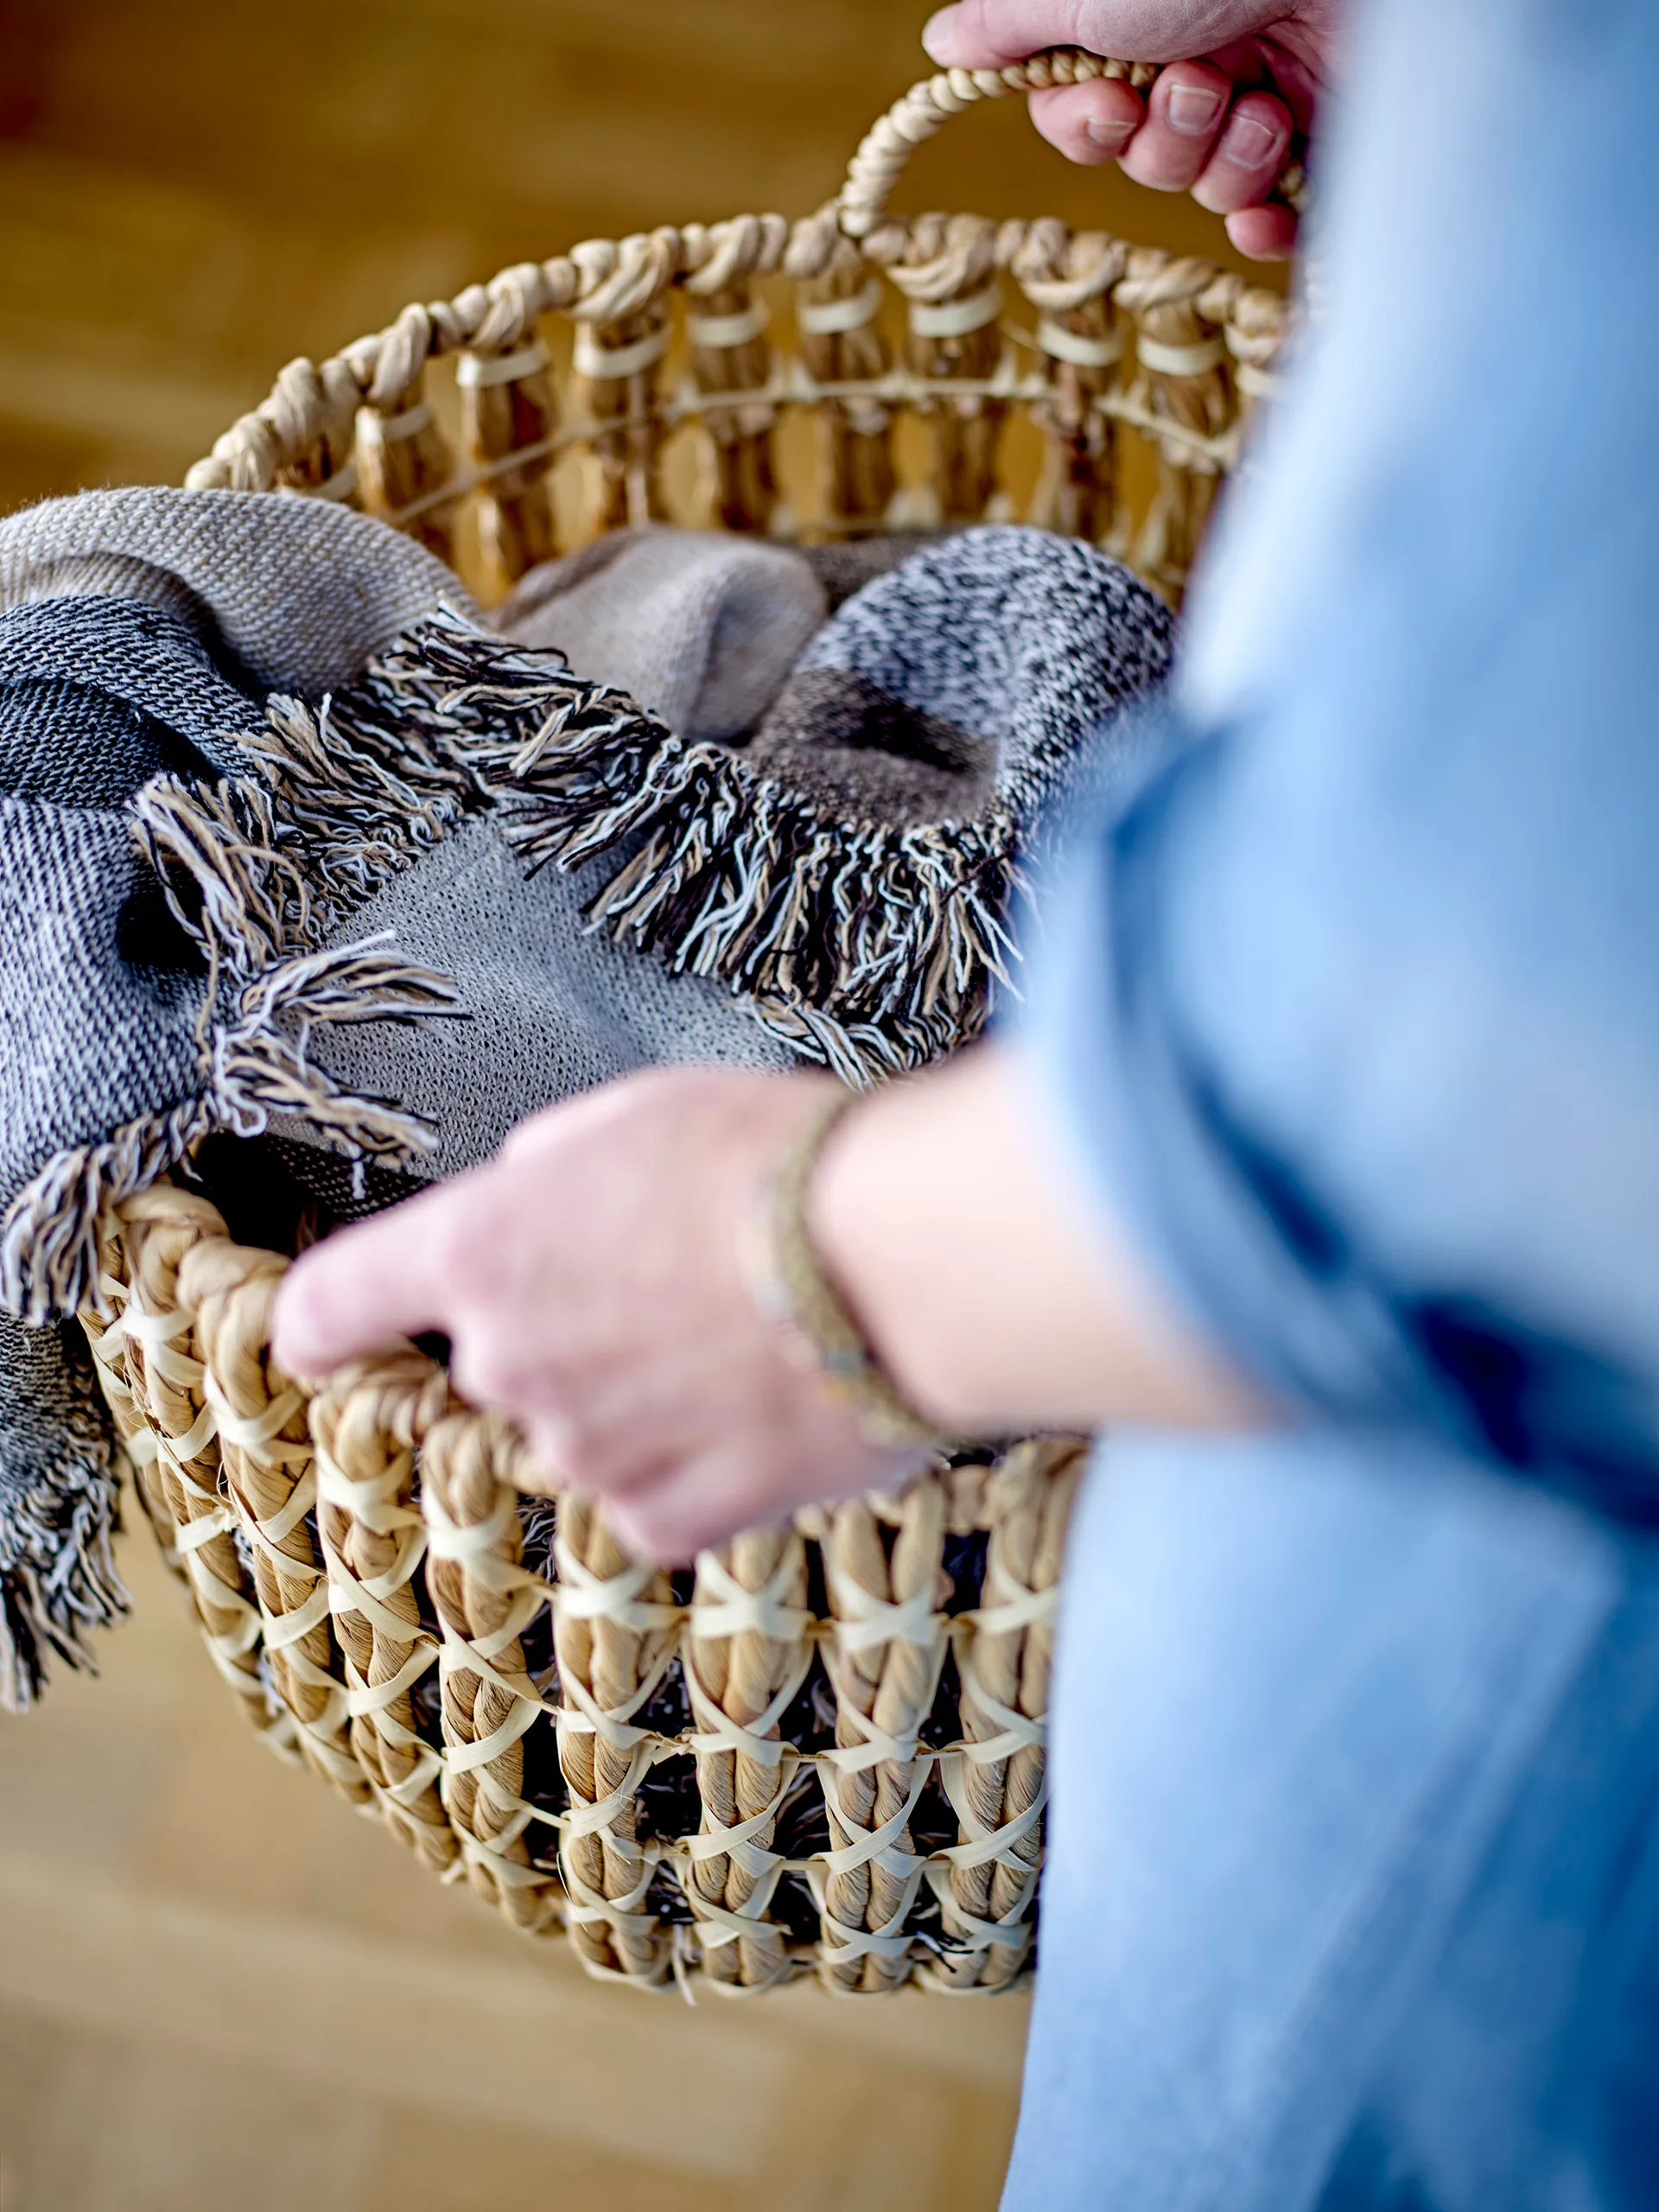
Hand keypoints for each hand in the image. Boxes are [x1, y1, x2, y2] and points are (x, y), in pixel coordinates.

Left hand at [270, 1068, 907, 1561]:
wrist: (900, 1258)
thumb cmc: (778, 1164)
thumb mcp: (639, 1114)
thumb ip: (550, 1168)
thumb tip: (535, 1195)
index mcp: (482, 1248)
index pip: (335, 1302)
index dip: (322, 1322)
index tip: (319, 1337)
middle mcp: (508, 1361)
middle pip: (503, 1365)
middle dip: (572, 1337)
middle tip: (679, 1285)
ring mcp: (586, 1449)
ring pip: (588, 1433)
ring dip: (644, 1401)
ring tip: (749, 1335)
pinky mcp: (671, 1514)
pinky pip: (658, 1497)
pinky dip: (702, 1465)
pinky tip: (763, 1403)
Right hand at [923, 1, 1339, 258]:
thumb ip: (1011, 19)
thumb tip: (943, 45)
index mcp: (1137, 18)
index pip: (1077, 112)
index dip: (1083, 127)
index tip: (1107, 101)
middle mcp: (1196, 54)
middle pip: (1139, 159)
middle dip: (1164, 142)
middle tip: (1202, 85)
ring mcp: (1262, 96)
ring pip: (1203, 189)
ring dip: (1225, 161)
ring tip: (1263, 105)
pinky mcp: (1324, 135)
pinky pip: (1271, 221)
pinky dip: (1268, 220)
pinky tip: (1278, 198)